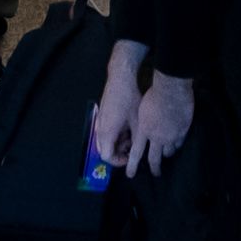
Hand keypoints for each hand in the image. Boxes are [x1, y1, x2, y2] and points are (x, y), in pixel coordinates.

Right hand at [91, 41, 145, 170]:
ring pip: (105, 141)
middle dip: (118, 152)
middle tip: (132, 148)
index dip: (118, 162)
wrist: (120, 79)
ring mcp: (99, 121)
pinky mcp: (101, 115)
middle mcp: (99, 129)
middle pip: (104, 150)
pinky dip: (115, 134)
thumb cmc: (130, 100)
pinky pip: (105, 131)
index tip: (130, 158)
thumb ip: (137, 141)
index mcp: (107, 132)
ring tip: (132, 136)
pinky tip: (127, 127)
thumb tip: (140, 153)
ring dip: (118, 143)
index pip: (106, 157)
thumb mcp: (138, 123)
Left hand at [127, 72, 195, 174]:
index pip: (136, 153)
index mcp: (144, 131)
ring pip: (169, 152)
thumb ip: (143, 122)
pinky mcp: (183, 132)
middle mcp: (157, 137)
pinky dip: (177, 144)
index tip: (130, 175)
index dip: (132, 165)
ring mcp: (171, 136)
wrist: (172, 90)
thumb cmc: (154, 94)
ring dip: (167, 153)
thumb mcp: (142, 109)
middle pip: (155, 158)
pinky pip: (180, 143)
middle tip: (156, 173)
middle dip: (155, 168)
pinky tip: (177, 142)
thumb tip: (144, 127)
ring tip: (167, 154)